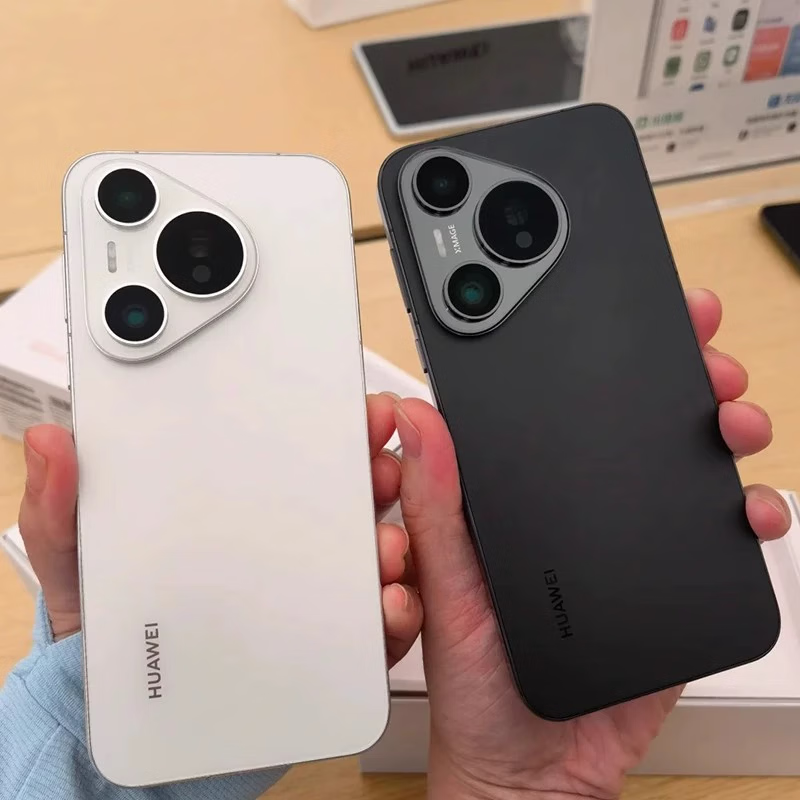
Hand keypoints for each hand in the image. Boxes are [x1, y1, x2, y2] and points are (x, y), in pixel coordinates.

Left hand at [17, 394, 421, 666]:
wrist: (121, 731)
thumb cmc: (109, 638)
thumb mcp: (78, 567)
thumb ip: (63, 512)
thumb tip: (53, 444)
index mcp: (234, 510)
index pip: (293, 455)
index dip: (331, 426)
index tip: (355, 408)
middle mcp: (281, 546)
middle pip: (347, 498)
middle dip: (376, 472)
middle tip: (380, 463)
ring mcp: (307, 596)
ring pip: (370, 556)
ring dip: (392, 539)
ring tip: (385, 542)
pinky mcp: (324, 648)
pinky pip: (373, 629)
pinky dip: (394, 613)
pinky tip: (387, 604)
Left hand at [392, 289, 791, 799]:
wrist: (533, 767)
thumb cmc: (476, 680)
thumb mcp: (445, 584)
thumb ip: (437, 505)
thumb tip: (417, 419)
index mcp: (519, 492)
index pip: (554, 404)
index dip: (586, 352)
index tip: (616, 309)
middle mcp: (577, 504)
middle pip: (631, 422)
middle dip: (675, 376)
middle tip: (700, 352)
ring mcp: (629, 539)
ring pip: (683, 465)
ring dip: (719, 426)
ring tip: (732, 416)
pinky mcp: (672, 583)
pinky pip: (719, 536)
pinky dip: (746, 513)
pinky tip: (749, 507)